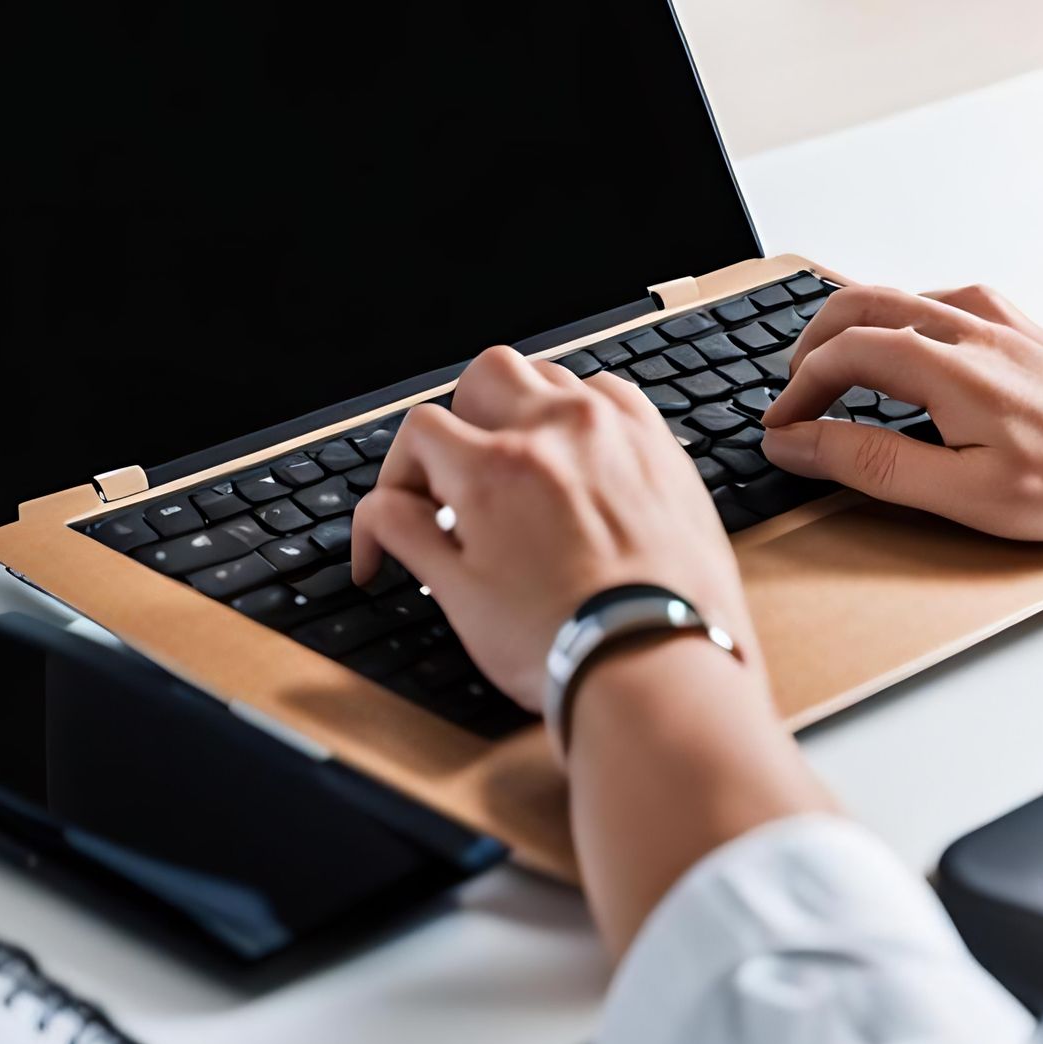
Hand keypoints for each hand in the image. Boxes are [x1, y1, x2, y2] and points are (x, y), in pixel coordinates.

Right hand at [350, 347, 757, 710]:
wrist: (658, 668)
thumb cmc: (564, 643)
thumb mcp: (461, 597)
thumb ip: (410, 535)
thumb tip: (382, 508)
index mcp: (494, 468)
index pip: (420, 430)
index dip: (398, 474)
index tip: (402, 516)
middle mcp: (555, 430)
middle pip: (484, 375)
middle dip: (462, 418)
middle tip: (461, 477)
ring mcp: (614, 431)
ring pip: (550, 375)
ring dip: (522, 410)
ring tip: (521, 467)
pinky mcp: (661, 447)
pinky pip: (611, 395)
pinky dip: (584, 414)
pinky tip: (579, 459)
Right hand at [761, 282, 1042, 539]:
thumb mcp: (965, 494)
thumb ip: (872, 463)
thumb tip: (798, 440)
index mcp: (951, 369)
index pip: (843, 354)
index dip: (797, 391)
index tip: (780, 428)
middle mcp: (968, 329)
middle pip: (857, 307)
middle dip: (808, 346)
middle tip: (789, 393)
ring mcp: (994, 320)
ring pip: (893, 296)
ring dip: (845, 327)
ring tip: (825, 369)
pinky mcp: (1015, 324)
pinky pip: (934, 299)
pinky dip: (893, 318)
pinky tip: (897, 349)